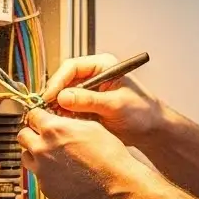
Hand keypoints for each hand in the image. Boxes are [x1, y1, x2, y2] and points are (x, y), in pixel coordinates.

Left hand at [18, 107, 149, 198]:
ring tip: (52, 155)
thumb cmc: (110, 157)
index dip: (39, 116)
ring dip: (35, 153)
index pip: (32, 115)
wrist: (117, 186)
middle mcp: (42, 149)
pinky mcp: (45, 187)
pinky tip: (63, 172)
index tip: (42, 119)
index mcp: (53, 129)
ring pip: (26, 156)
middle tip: (43, 136)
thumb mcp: (92, 127)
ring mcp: (42, 170)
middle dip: (32, 133)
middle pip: (22, 135)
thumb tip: (61, 121)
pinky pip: (38, 175)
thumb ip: (69, 123)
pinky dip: (46, 172)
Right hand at [41, 53, 163, 143]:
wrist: (152, 131)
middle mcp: (94, 77)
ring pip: (65, 96)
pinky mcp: (88, 107)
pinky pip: (70, 109)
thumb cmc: (143, 112)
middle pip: (65, 81)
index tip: (49, 96)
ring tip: (55, 119)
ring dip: (58, 107)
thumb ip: (90, 100)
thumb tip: (63, 97)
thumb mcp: (115, 105)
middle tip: (47, 109)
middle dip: (55, 95)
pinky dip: (65, 116)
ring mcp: (90, 93)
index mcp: (103, 66)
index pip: (72, 67)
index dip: (58, 81)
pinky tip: (63, 124)